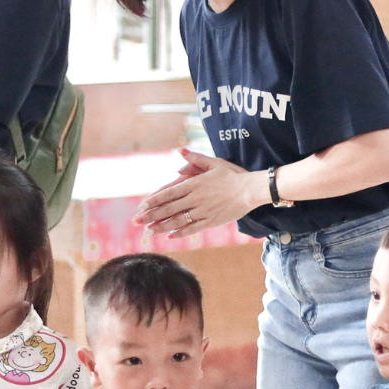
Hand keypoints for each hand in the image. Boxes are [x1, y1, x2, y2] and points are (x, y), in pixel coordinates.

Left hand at [133, 149, 267, 237]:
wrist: (251, 190)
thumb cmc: (233, 174)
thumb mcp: (214, 163)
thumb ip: (195, 159)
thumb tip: (180, 152)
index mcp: (194, 184)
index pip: (169, 193)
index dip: (154, 200)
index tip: (142, 206)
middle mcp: (196, 198)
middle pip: (169, 208)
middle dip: (151, 215)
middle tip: (137, 221)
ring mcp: (203, 211)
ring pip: (178, 220)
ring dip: (162, 226)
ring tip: (149, 232)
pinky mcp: (211, 221)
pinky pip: (193, 229)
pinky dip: (180, 232)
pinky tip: (170, 236)